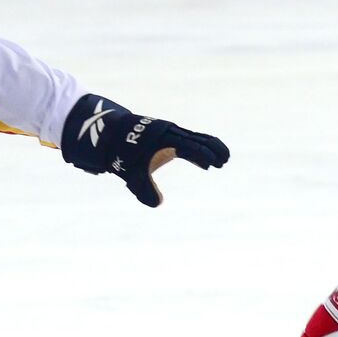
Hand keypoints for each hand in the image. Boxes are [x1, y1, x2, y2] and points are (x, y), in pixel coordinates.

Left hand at [61, 94, 229, 206]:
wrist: (111, 134)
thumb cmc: (123, 154)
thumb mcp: (132, 175)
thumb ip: (145, 190)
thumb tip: (157, 204)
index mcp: (164, 139)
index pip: (189, 146)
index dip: (202, 155)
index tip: (213, 165)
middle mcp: (170, 133)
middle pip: (197, 139)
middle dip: (212, 149)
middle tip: (225, 161)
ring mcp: (171, 132)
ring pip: (196, 138)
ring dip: (210, 148)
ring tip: (223, 160)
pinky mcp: (169, 135)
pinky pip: (190, 139)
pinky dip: (200, 148)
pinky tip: (205, 162)